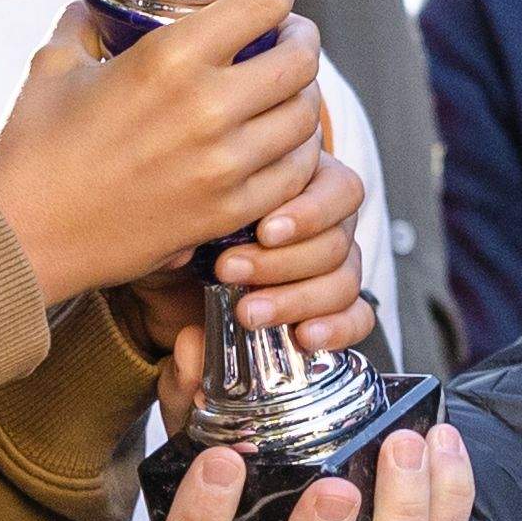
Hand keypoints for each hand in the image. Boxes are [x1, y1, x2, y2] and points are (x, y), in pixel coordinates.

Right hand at [0, 0, 334, 311]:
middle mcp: (207, 108)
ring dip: (303, 95)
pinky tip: (282, 143)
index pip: (265, 2)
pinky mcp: (225, 212)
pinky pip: (294, 175)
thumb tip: (101, 1)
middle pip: (300, 59)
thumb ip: (88, 23)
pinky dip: (297, 153)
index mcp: (169, 59)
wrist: (21, 238)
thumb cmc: (33, 150)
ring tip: (287, 89)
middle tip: (289, 34)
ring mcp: (223, 165)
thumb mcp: (56, 64)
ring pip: (305, 117)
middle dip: (301, 37)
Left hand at [103, 144, 378, 366]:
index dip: (310, 213)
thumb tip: (190, 302)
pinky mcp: (329, 309)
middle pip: (339, 240)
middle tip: (229, 271)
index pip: (338, 190)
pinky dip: (337, 328)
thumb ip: (185, 242)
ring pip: (345, 280)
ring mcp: (330, 267)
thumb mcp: (172, 228)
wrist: (163, 288)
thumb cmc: (176, 239)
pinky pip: (358, 317)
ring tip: (248, 313)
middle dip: (284, 262)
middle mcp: (324, 223)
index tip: (266, 232)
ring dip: (297, 298)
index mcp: (302, 184)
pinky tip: (304, 336)